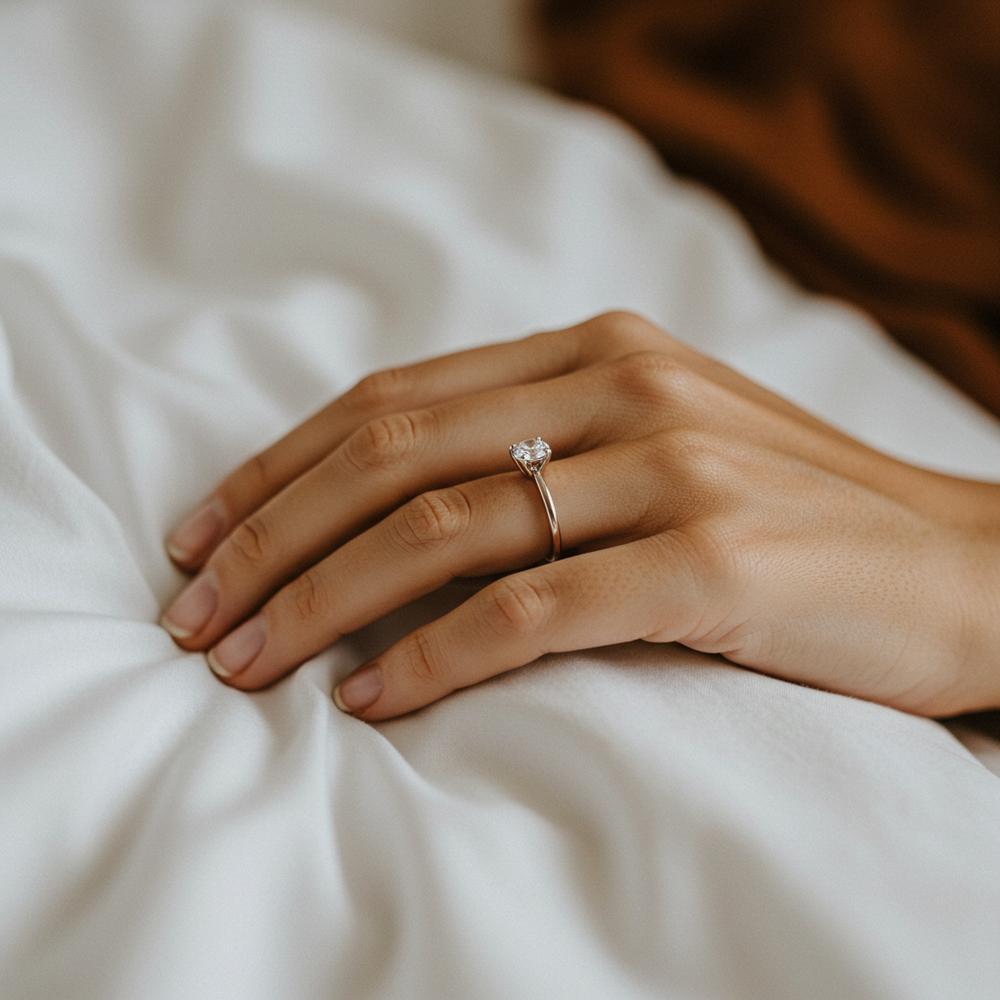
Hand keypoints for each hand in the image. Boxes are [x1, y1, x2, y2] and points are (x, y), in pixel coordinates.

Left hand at [160, 311, 999, 720]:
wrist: (960, 565)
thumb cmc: (793, 517)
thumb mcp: (657, 448)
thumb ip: (544, 446)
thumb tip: (393, 509)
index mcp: (599, 350)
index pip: (393, 398)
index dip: (282, 466)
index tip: (205, 533)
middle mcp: (625, 388)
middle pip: (394, 454)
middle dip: (274, 538)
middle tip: (194, 613)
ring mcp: (670, 470)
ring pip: (444, 529)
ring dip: (324, 602)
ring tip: (247, 664)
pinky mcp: (710, 564)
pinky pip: (531, 609)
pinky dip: (434, 657)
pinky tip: (369, 702)